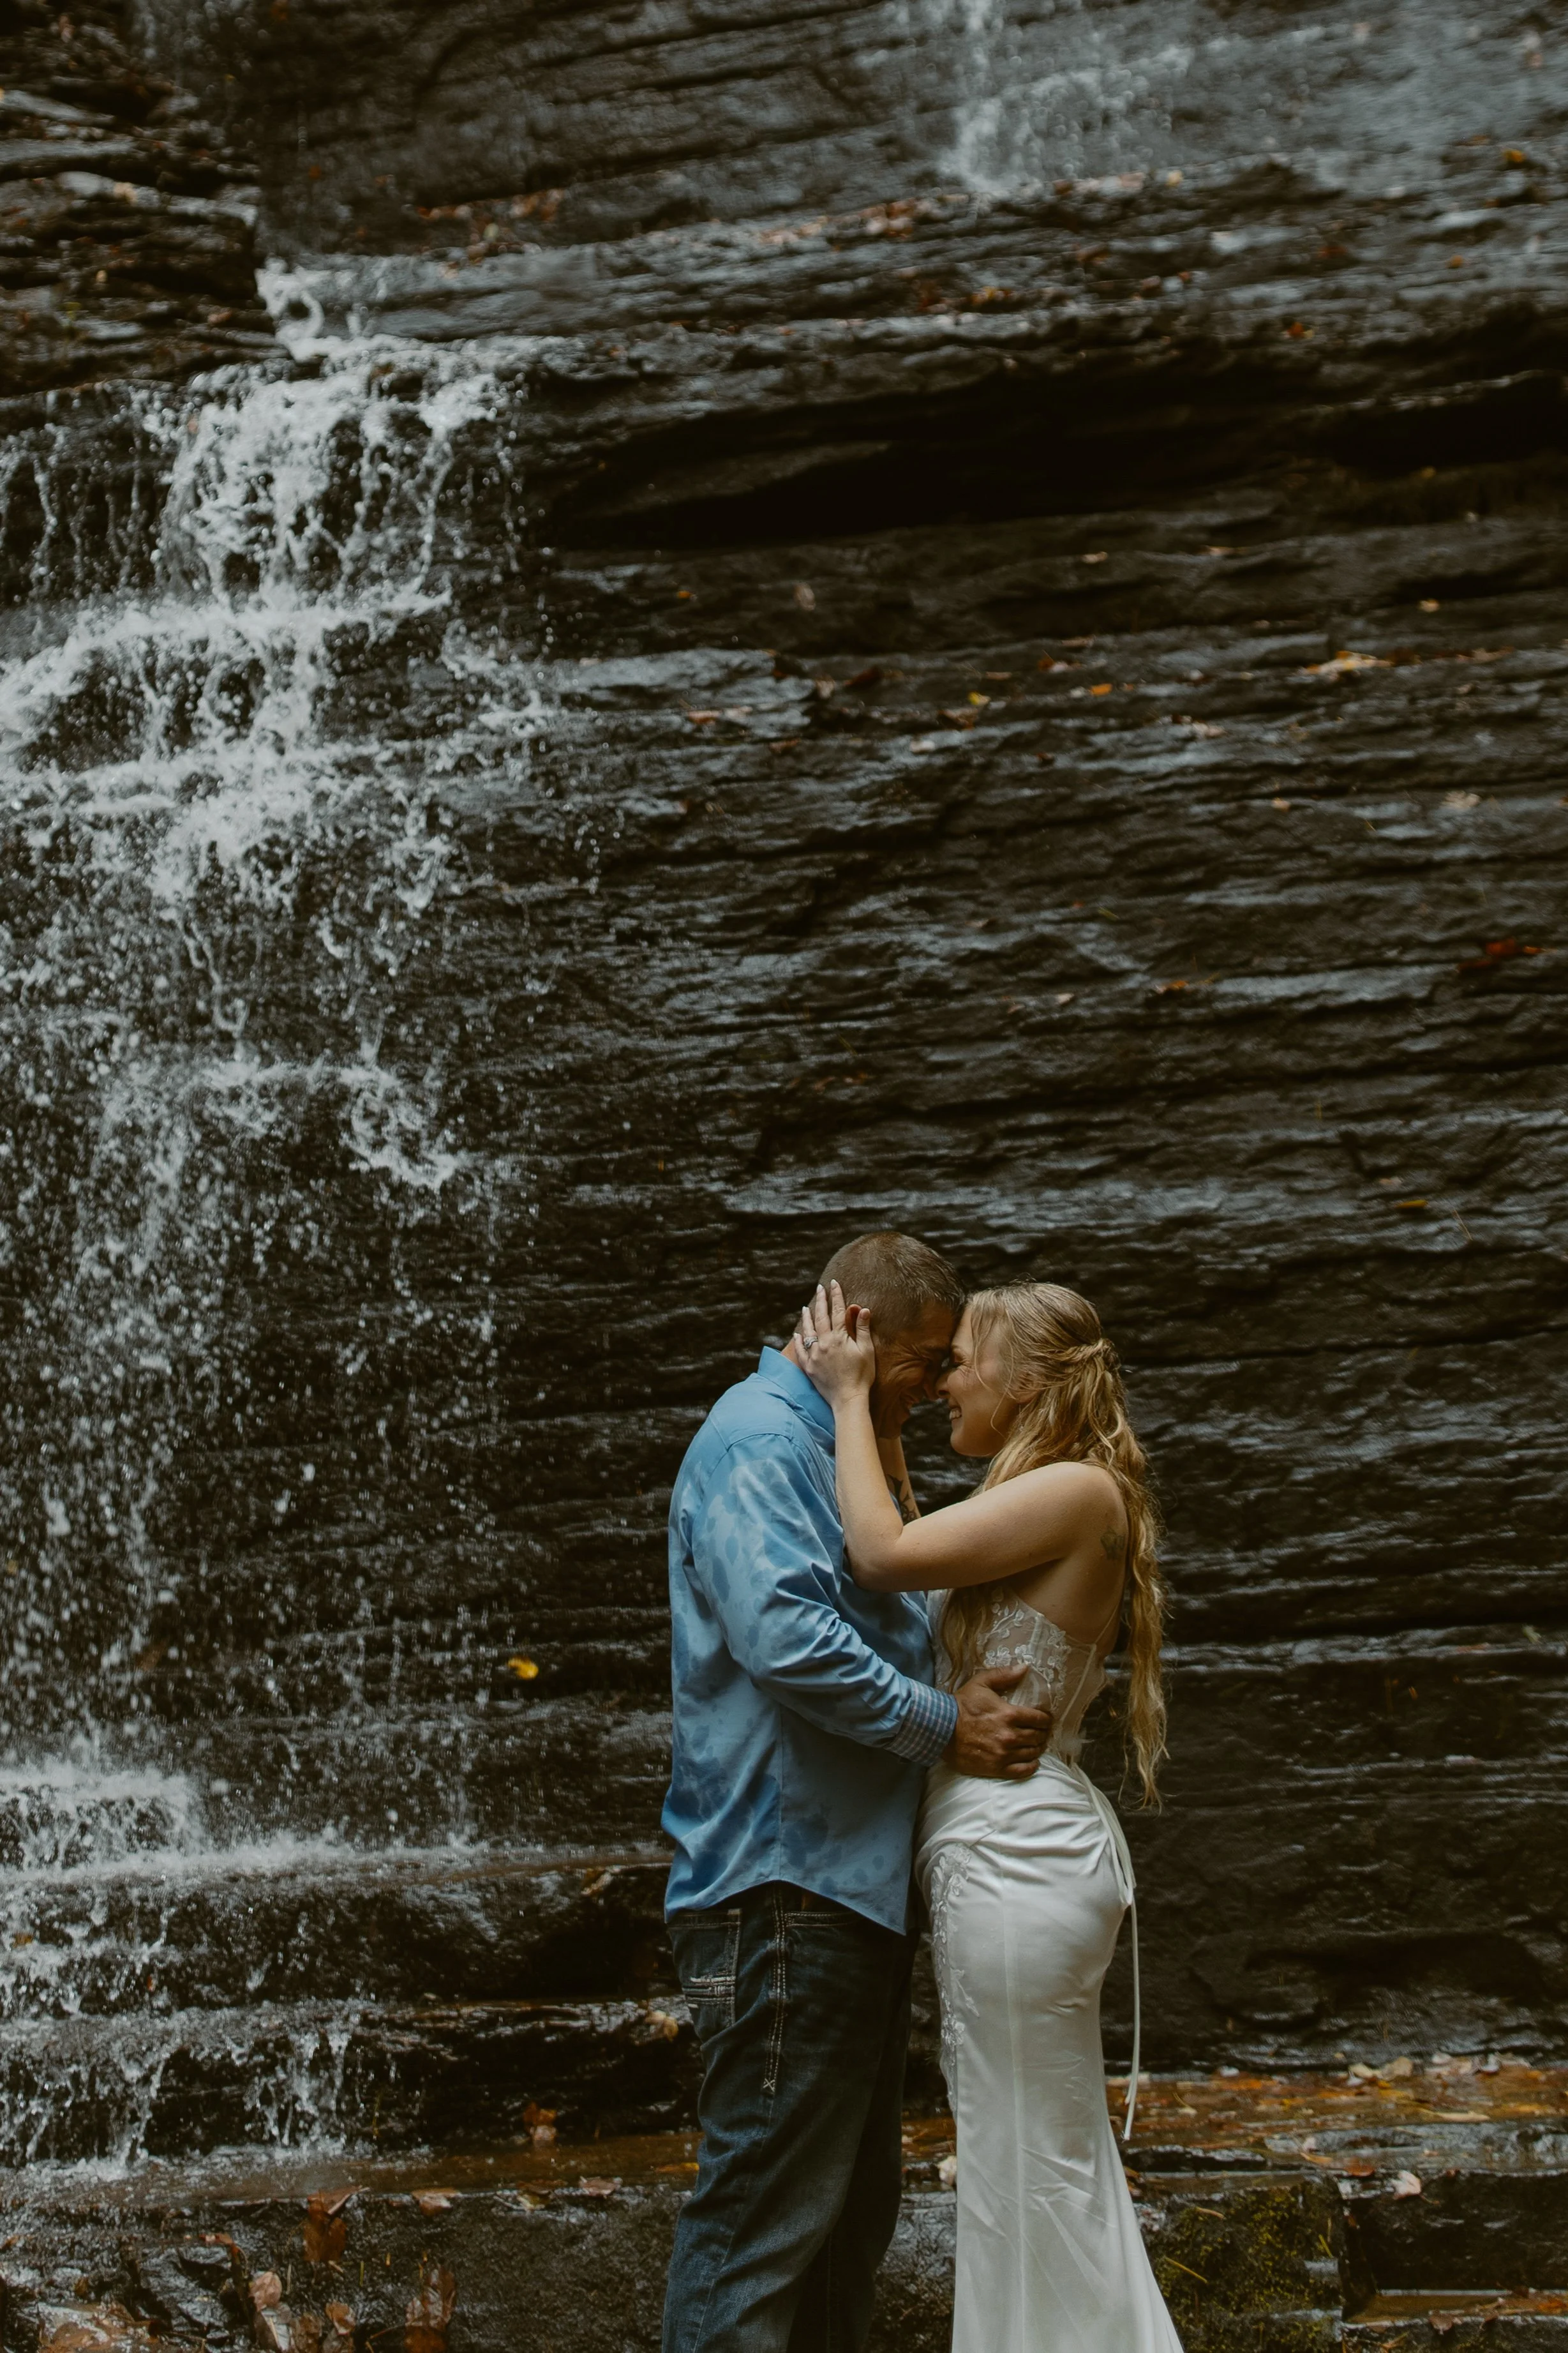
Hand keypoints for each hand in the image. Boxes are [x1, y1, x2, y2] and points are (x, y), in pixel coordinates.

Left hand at [794, 1280, 874, 1407]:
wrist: (848, 1399)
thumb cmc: (862, 1375)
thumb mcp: (867, 1350)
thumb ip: (862, 1329)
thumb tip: (862, 1308)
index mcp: (839, 1338)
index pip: (837, 1311)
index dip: (836, 1296)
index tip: (834, 1283)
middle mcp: (824, 1343)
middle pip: (821, 1317)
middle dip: (821, 1301)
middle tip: (819, 1288)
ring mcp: (814, 1355)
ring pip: (808, 1331)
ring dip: (807, 1317)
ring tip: (806, 1307)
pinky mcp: (809, 1367)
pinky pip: (801, 1350)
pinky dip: (798, 1340)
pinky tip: (797, 1333)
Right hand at [946, 1667, 1051, 1779]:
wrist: (941, 1729)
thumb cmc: (962, 1705)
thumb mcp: (981, 1683)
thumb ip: (1004, 1675)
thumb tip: (1025, 1667)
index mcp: (1009, 1714)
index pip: (1039, 1719)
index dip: (1046, 1718)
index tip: (1046, 1718)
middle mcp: (1010, 1736)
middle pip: (1038, 1736)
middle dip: (1043, 1733)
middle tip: (1042, 1731)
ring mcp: (1004, 1754)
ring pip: (1032, 1753)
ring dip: (1038, 1748)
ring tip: (1037, 1744)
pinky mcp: (997, 1768)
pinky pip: (1023, 1771)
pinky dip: (1031, 1766)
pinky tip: (1033, 1762)